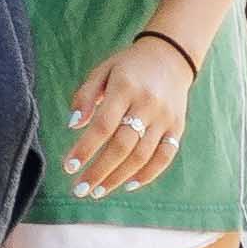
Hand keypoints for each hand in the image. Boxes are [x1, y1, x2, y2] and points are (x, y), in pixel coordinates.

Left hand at [61, 29, 199, 194]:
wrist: (171, 56)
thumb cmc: (128, 66)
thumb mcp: (102, 71)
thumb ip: (85, 96)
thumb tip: (73, 125)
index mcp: (125, 88)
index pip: (103, 125)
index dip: (85, 149)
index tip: (69, 167)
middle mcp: (147, 104)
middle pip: (122, 146)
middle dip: (99, 171)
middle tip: (80, 190)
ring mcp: (165, 118)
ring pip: (142, 155)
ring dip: (118, 177)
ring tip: (98, 191)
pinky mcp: (177, 127)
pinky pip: (165, 156)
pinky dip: (148, 174)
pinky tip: (128, 185)